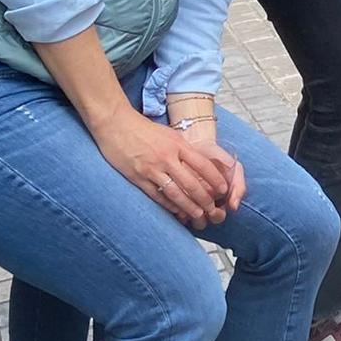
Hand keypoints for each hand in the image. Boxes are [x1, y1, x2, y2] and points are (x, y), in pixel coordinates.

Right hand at [93, 108, 234, 228]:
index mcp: (178, 145)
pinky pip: (155, 195)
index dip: (215, 179)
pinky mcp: (137, 177)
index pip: (203, 164)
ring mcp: (151, 169)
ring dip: (188, 206)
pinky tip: (176, 211)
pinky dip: (167, 205)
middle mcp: (167, 157)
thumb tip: (201, 163)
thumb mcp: (170, 135)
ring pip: (174, 192)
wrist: (117, 124)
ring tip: (198, 215)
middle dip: (204, 198)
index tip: (224, 189)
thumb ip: (184, 149)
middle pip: (191, 182)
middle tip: (213, 209)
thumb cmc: (145, 130)